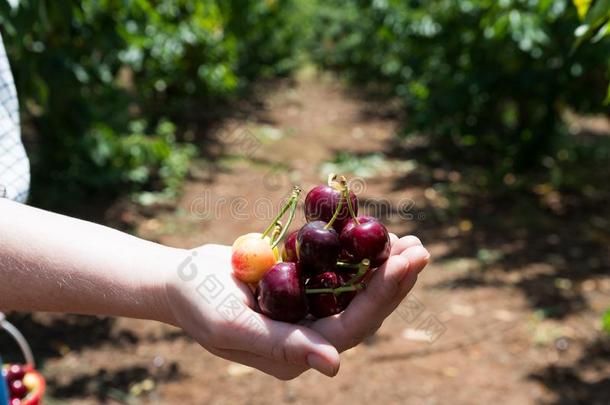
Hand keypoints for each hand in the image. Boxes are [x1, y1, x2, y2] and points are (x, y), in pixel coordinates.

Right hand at [161, 235, 428, 379]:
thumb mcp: (233, 327)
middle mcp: (310, 334)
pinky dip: (357, 253)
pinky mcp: (304, 286)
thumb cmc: (199, 304)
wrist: (180, 279)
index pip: (352, 327)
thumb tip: (334, 366)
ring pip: (356, 289)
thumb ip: (282, 346)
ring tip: (409, 240)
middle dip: (394, 280)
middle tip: (420, 249)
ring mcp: (308, 309)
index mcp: (297, 353)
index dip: (383, 296)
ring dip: (383, 266)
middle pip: (363, 309)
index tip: (407, 262)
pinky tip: (375, 233)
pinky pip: (338, 270)